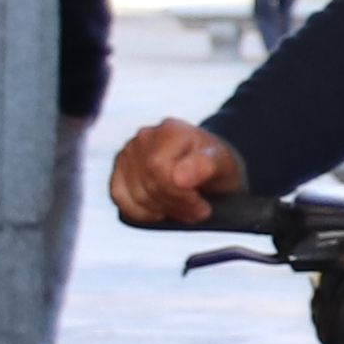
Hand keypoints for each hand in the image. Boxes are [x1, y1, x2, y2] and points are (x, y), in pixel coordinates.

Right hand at [108, 121, 244, 227]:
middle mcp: (145, 137)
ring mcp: (128, 153)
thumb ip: (205, 166)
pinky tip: (162, 210)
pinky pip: (120, 198)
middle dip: (175, 205)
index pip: (160, 170)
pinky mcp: (119, 171)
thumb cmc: (216, 163)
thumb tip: (179, 177)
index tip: (202, 205)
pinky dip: (143, 213)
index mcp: (170, 130)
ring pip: (136, 196)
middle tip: (198, 211)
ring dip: (163, 211)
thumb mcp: (224, 163)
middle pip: (149, 185)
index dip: (180, 196)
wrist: (208, 163)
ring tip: (184, 210)